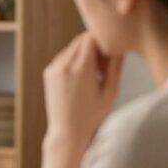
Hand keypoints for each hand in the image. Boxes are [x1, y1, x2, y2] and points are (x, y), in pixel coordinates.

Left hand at [42, 33, 122, 148]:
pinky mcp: (48, 72)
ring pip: (72, 47)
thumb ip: (115, 67)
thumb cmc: (92, 115)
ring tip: (94, 74)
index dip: (103, 41)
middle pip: (81, 39)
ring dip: (84, 53)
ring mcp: (53, 68)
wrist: (67, 130)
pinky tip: (81, 78)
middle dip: (94, 46)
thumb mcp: (110, 92)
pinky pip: (63, 56)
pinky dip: (73, 60)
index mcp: (81, 68)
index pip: (91, 37)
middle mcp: (64, 64)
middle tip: (103, 65)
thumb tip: (120, 48)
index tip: (110, 54)